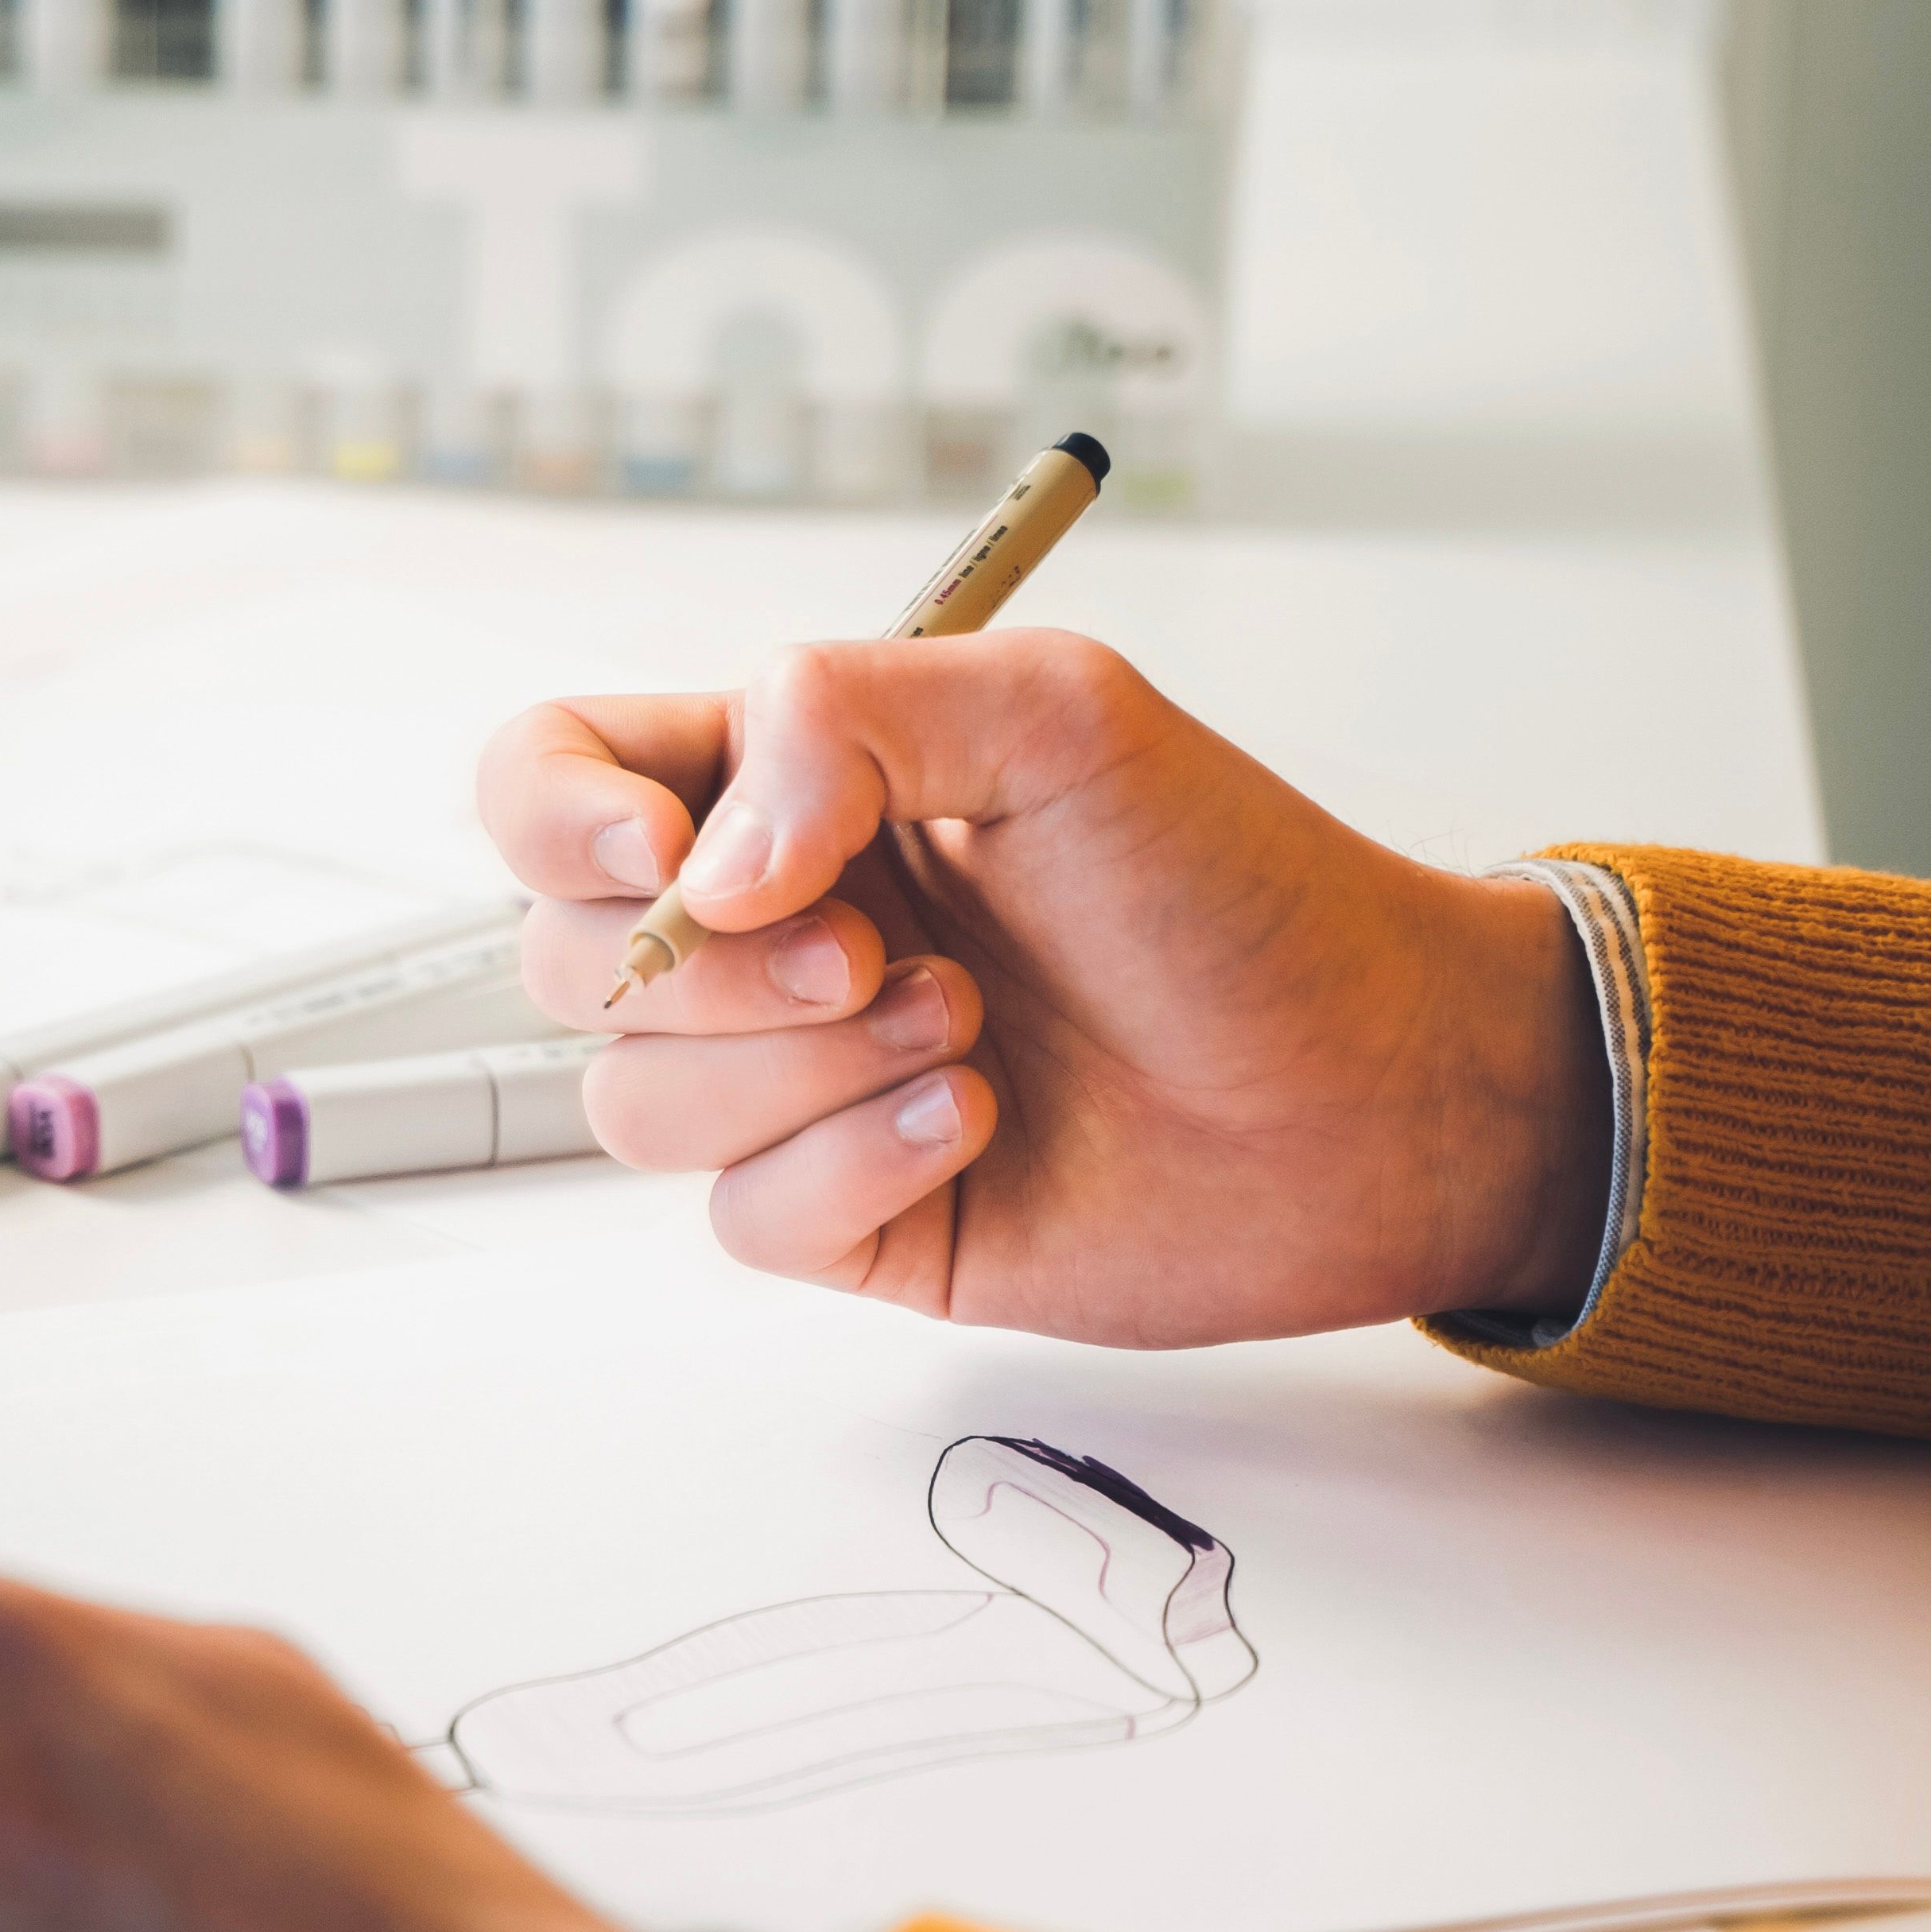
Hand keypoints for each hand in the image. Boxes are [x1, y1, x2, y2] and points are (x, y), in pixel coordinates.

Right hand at [476, 629, 1607, 1342]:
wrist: (1378, 1086)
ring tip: (967, 1032)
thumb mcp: (1056, 714)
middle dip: (703, 969)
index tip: (660, 852)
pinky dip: (851, 1165)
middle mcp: (770, 933)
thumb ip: (838, 719)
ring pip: (630, 1101)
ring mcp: (797, 1081)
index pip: (551, 776)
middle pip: (559, 956)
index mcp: (785, 789)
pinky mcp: (849, 1213)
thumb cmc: (1243, 887)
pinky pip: (739, 1217)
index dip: (551, 815)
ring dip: (795, 1071)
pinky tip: (979, 1124)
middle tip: (871, 950)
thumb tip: (699, 868)